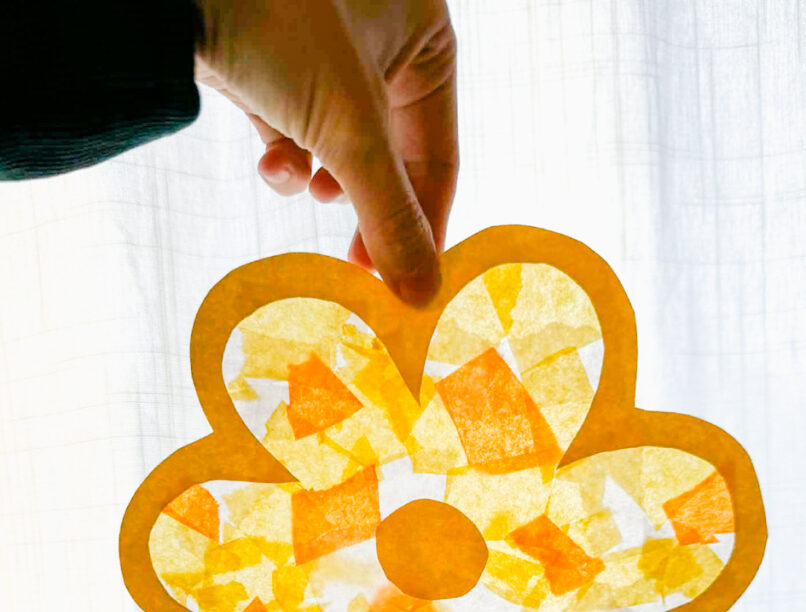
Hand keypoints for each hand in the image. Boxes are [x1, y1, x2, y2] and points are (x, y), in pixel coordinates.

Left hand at [194, 0, 458, 306]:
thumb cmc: (284, 26)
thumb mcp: (350, 130)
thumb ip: (389, 215)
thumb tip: (421, 292)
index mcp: (425, 43)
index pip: (438, 157)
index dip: (425, 226)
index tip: (408, 284)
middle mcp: (384, 46)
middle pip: (389, 161)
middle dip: (363, 207)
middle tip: (357, 266)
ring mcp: (329, 57)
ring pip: (340, 153)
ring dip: (319, 181)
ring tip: (305, 184)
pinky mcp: (277, 69)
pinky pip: (298, 133)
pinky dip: (286, 157)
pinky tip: (271, 161)